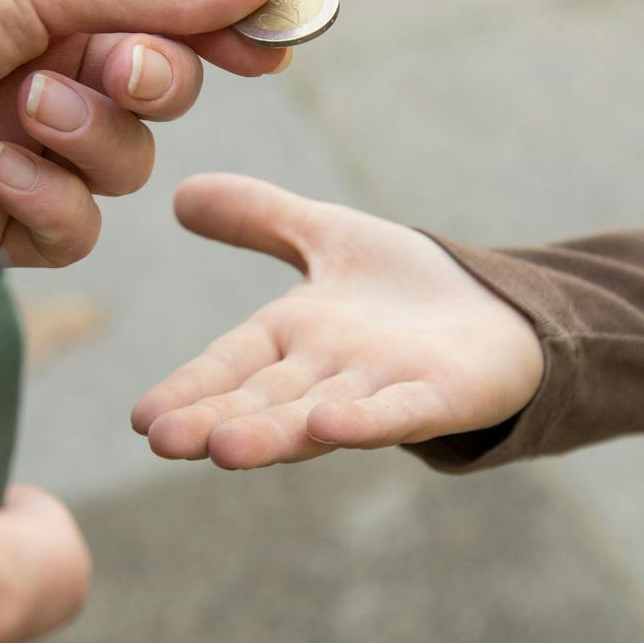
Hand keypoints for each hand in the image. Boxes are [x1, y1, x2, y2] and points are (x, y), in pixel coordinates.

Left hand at [0, 0, 290, 264]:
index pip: (175, 15)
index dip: (231, 31)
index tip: (274, 44)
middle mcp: (49, 73)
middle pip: (168, 93)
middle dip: (150, 81)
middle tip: (107, 66)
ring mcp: (25, 151)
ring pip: (129, 168)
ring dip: (87, 140)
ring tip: (17, 113)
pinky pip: (75, 231)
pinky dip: (46, 200)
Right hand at [131, 175, 545, 468]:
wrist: (502, 311)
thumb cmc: (408, 288)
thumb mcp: (328, 236)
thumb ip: (259, 219)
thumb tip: (178, 193)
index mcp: (294, 338)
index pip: (229, 364)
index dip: (189, 390)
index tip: (141, 418)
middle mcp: (326, 373)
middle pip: (262, 400)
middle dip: (213, 421)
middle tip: (164, 441)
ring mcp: (380, 389)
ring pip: (315, 415)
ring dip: (272, 434)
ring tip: (223, 449)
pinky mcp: (438, 396)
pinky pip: (397, 413)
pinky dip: (365, 422)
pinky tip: (330, 425)